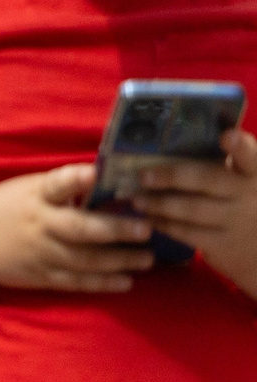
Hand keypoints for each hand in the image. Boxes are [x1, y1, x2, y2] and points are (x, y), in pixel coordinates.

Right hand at [0, 164, 153, 298]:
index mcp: (36, 197)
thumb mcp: (28, 189)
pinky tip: (126, 281)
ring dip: (119, 260)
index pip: (57, 185)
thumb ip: (63, 188)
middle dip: (114, 230)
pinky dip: (102, 283)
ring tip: (148, 258)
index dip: (75, 179)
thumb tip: (109, 180)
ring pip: (85, 260)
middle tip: (146, 229)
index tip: (95, 173)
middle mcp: (39, 225)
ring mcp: (40, 253)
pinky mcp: (41, 276)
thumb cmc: (6, 208)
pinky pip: (76, 282)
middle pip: (80, 229)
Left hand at [132, 128, 256, 293]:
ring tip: (136, 199)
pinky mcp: (224, 245)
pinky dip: (164, 224)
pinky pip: (187, 232)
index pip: (251, 157)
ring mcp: (237, 221)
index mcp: (254, 173)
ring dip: (159, 204)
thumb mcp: (240, 181)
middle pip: (208, 181)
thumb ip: (218, 163)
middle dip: (172, 177)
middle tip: (142, 175)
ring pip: (192, 209)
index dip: (241, 147)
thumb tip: (170, 141)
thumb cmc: (242, 204)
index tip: (228, 136)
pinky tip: (149, 218)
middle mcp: (250, 195)